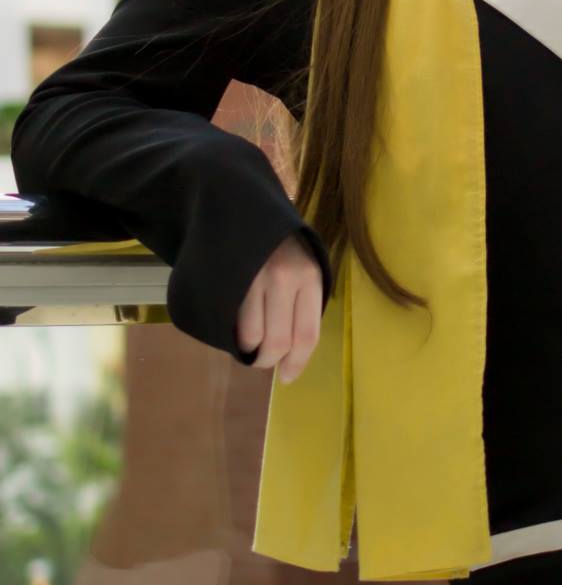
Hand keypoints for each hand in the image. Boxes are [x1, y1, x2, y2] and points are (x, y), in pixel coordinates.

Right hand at [236, 231, 324, 381]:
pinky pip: (232, 322)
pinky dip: (234, 336)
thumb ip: (303, 305)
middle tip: (264, 361)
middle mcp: (283, 277)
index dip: (297, 363)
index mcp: (309, 277)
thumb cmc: (282, 247)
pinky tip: (236, 329)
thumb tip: (293, 353)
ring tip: (249, 344)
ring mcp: (252, 277)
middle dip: (270, 360)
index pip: (307, 334)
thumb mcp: (305, 269)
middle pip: (278, 341)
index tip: (288, 376)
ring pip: (252, 336)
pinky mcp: (228, 279)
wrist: (245, 208)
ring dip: (250, 350)